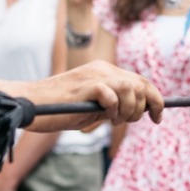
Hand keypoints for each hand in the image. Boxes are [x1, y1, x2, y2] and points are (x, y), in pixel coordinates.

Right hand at [30, 61, 163, 128]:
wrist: (31, 103)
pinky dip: (113, 109)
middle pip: (141, 84)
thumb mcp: (93, 108)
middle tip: (127, 121)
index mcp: (105, 72)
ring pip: (131, 89)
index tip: (158, 117)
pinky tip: (103, 117)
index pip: (141, 81)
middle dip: (143, 107)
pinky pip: (112, 95)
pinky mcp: (86, 85)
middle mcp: (103, 69)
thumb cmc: (59, 109)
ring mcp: (95, 76)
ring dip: (129, 110)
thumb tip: (137, 111)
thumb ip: (113, 106)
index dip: (156, 100)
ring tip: (113, 120)